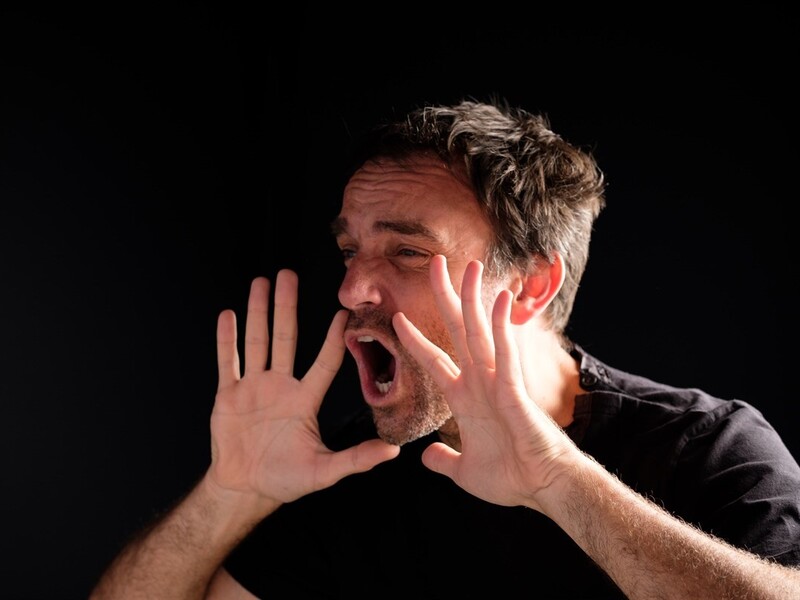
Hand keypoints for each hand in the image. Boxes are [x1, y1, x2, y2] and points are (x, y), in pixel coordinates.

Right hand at [208, 271, 398, 504]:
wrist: (245, 490)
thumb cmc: (285, 480)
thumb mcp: (324, 471)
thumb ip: (356, 459)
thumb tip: (393, 452)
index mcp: (305, 400)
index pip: (323, 362)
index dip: (333, 339)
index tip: (342, 313)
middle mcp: (281, 386)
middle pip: (285, 338)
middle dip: (286, 306)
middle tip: (288, 274)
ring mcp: (254, 388)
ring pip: (256, 341)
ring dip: (257, 312)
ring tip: (260, 282)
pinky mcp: (229, 396)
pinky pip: (229, 362)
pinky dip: (227, 340)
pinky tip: (228, 314)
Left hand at [392, 255, 578, 510]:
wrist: (542, 489)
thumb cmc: (511, 479)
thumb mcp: (464, 471)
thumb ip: (444, 461)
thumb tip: (425, 457)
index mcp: (465, 399)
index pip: (435, 361)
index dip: (416, 340)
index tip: (397, 318)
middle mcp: (480, 383)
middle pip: (458, 331)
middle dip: (446, 297)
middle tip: (435, 263)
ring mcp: (497, 383)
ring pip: (481, 332)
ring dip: (473, 299)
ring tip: (469, 266)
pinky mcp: (515, 391)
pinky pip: (505, 354)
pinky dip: (502, 328)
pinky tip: (499, 301)